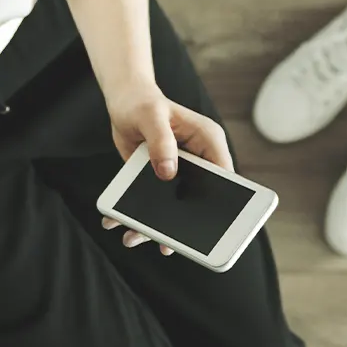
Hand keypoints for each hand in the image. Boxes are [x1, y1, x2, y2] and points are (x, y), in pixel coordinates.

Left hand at [101, 80, 234, 253]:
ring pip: (175, 207)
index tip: (212, 224)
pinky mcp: (160, 180)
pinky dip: (138, 216)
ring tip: (134, 238)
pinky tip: (123, 226)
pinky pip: (154, 203)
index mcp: (208, 143)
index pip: (223, 176)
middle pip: (199, 199)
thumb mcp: (152, 117)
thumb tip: (167, 172)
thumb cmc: (143, 103)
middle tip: (168, 245)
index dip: (222, 201)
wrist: (124, 102)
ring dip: (155, 226)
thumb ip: (161, 142)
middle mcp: (197, 161)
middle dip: (183, 224)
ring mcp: (179, 173)